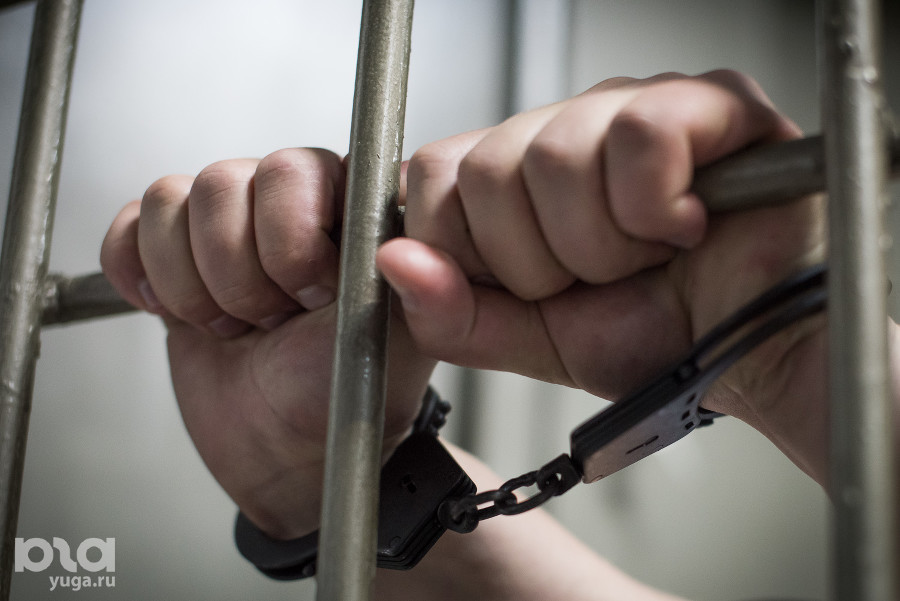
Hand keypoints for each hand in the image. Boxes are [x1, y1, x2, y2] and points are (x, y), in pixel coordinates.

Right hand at [101, 148, 434, 538]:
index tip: (315, 299)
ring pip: (172, 199)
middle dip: (241, 274)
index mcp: (351, 206)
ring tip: (237, 325)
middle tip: (273, 320)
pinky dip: (138, 270)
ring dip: (196, 285)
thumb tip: (405, 249)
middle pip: (224, 181)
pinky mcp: (178, 252)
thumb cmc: (348, 394)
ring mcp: (232, 223)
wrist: (291, 450)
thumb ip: (419, 287)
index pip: (297, 170)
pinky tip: (174, 309)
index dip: (292, 242)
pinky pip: (133, 223)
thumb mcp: (399, 340)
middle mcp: (291, 201)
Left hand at [377, 71, 827, 480]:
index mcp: (521, 177)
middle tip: (597, 277)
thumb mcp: (535, 342)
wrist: (753, 356)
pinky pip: (638, 135)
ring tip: (644, 256)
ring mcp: (634, 107)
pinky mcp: (708, 104)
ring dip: (601, 244)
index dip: (466, 247)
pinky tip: (683, 225)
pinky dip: (654, 208)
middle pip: (485, 169)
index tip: (526, 286)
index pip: (434, 174)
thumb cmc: (660, 338)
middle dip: (539, 261)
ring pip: (554, 156)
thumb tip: (392, 261)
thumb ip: (457, 314)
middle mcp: (569, 131)